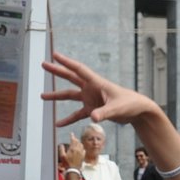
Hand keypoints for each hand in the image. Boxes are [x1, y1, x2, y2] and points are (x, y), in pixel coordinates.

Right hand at [42, 53, 157, 127]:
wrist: (137, 111)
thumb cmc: (130, 104)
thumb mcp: (117, 108)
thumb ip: (104, 113)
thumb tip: (93, 118)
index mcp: (96, 83)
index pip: (79, 70)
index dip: (66, 62)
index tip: (55, 55)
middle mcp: (91, 89)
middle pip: (70, 78)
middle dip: (57, 71)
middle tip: (43, 64)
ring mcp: (91, 99)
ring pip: (70, 95)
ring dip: (57, 96)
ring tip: (42, 96)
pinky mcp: (93, 110)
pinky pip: (76, 114)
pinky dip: (68, 119)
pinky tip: (59, 124)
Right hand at [58, 136, 83, 170]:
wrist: (73, 170)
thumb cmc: (67, 163)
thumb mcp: (62, 156)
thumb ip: (62, 149)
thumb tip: (61, 145)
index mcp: (72, 149)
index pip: (73, 140)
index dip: (72, 136)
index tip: (71, 134)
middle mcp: (78, 150)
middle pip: (77, 142)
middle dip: (75, 139)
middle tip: (73, 138)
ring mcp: (81, 153)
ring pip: (81, 145)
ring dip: (79, 143)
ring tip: (77, 142)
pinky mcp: (83, 157)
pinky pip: (83, 150)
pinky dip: (82, 148)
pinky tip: (81, 149)